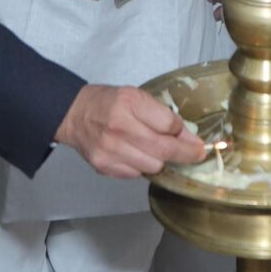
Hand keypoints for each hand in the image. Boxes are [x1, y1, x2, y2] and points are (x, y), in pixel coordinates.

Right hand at [57, 84, 207, 177]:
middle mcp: (119, 127)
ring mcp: (110, 149)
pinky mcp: (104, 166)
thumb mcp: (136, 97)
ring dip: (161, 161)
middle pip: (164, 149)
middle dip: (186, 154)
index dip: (183, 133)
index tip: (192, 138)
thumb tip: (188, 137)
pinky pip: (136, 174)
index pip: (168, 124)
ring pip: (153, 166)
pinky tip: (137, 155)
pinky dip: (142, 167)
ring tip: (157, 151)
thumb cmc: (108, 102)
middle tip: (196, 154)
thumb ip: (161, 115)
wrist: (74, 114)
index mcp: (129, 103)